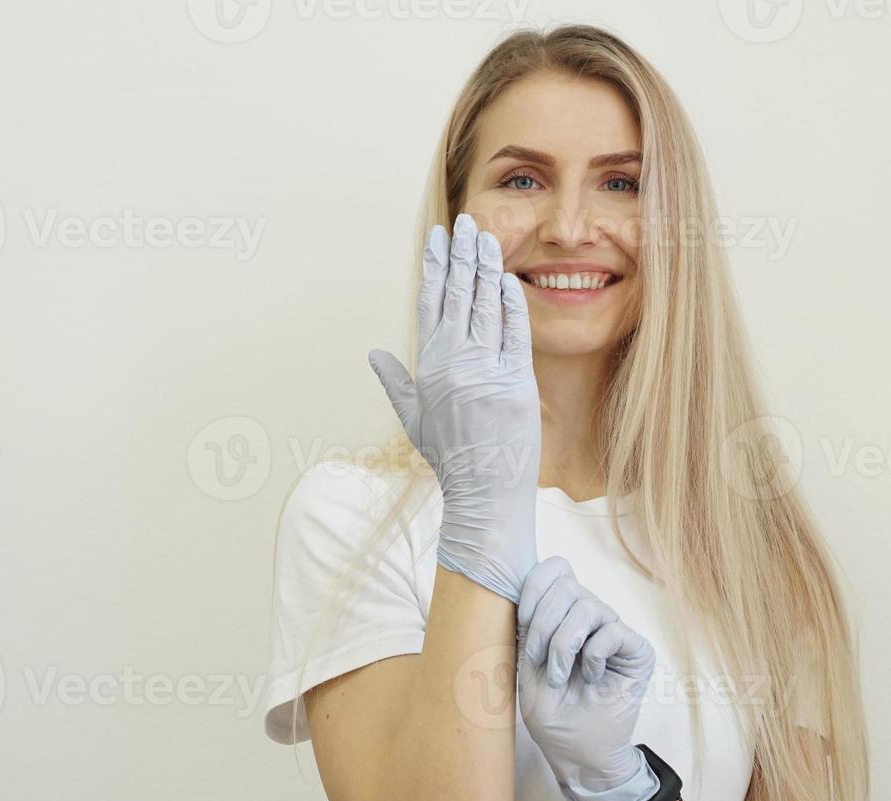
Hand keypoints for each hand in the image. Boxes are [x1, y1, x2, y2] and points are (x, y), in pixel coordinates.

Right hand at [368, 213, 541, 602]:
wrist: (483, 489)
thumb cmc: (449, 456)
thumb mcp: (413, 418)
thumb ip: (395, 380)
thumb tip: (373, 354)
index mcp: (429, 366)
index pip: (430, 303)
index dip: (434, 267)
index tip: (437, 237)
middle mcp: (455, 362)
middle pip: (456, 296)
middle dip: (460, 255)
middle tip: (464, 222)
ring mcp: (486, 370)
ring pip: (484, 306)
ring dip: (484, 267)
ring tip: (486, 237)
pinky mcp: (516, 381)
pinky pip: (514, 333)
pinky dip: (510, 303)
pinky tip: (507, 277)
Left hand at [516, 556, 659, 800]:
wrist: (579, 755)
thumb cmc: (552, 716)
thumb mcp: (527, 667)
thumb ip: (530, 626)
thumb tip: (530, 583)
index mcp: (562, 615)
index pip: (555, 569)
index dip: (535, 588)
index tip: (523, 624)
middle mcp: (590, 618)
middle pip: (567, 585)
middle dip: (544, 625)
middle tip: (538, 662)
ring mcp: (615, 633)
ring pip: (588, 606)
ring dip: (564, 643)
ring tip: (560, 677)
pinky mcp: (637, 651)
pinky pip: (612, 631)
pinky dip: (593, 655)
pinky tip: (592, 678)